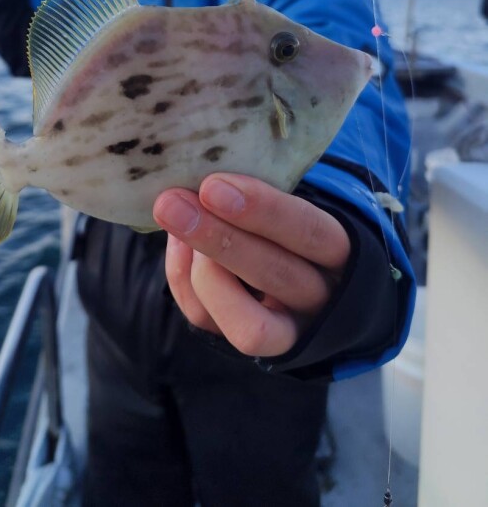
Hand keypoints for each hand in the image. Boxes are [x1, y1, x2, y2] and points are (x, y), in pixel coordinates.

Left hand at [153, 174, 350, 357]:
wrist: (304, 270)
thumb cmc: (290, 219)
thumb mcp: (292, 199)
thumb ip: (261, 189)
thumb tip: (203, 172)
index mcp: (343, 253)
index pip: (312, 233)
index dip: (265, 211)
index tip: (213, 186)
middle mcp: (322, 299)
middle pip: (278, 275)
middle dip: (219, 239)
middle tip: (172, 204)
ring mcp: (288, 330)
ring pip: (249, 324)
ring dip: (200, 272)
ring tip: (175, 224)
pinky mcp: (246, 341)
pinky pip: (208, 321)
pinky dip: (183, 280)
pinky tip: (178, 243)